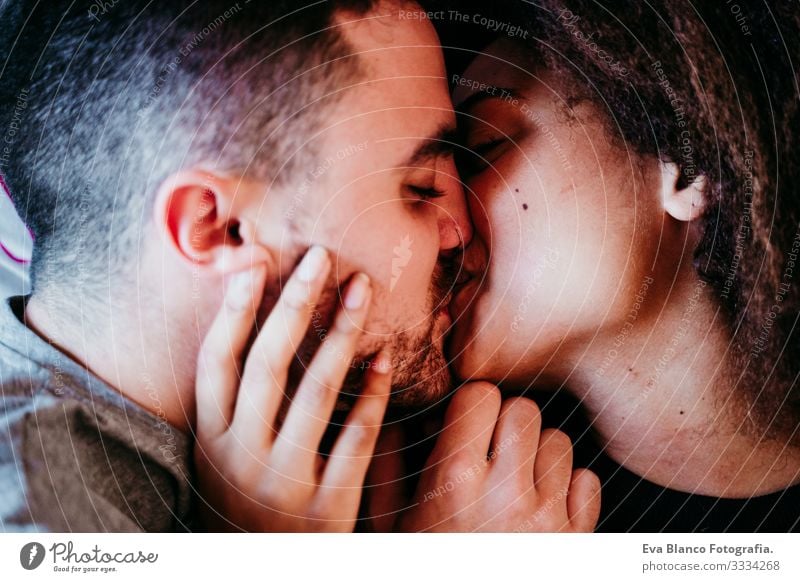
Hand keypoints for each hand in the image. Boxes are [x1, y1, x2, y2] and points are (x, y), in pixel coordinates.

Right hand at [193, 246, 391, 531]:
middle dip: (293, 303)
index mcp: (211, 440)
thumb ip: (233, 407)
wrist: (265, 573)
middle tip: (321, 257)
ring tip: (360, 288)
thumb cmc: (248, 503)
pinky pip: (356, 437)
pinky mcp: (327, 506)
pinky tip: (385, 357)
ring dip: (340, 332)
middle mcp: (240, 458)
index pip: (215, 363)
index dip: (233, 312)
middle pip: (266, 365)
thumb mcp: (223, 459)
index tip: (255, 264)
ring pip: (314, 391)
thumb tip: (257, 324)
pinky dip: (372, 393)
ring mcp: (283, 482)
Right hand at [398, 382, 600, 531]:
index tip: (466, 420)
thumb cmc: (426, 566)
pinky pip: (587, 480)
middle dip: (506, 421)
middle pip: (525, 409)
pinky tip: (542, 503)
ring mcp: (547, 518)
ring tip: (516, 478)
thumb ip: (388, 464)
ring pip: (559, 441)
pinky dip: (568, 486)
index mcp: (454, 481)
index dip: (473, 403)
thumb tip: (399, 418)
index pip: (481, 395)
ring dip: (538, 452)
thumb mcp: (390, 523)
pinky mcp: (577, 539)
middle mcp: (505, 495)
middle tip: (492, 446)